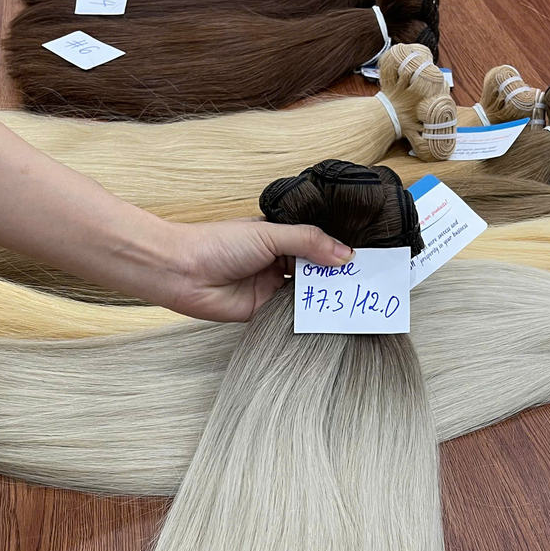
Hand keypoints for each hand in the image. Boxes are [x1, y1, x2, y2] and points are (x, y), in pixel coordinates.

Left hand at [162, 218, 354, 321]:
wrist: (183, 273)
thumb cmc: (218, 244)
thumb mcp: (269, 235)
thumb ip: (308, 242)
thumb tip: (345, 254)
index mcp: (278, 237)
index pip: (316, 244)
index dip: (338, 252)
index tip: (364, 259)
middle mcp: (277, 262)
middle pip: (314, 271)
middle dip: (336, 277)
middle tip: (365, 282)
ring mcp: (270, 287)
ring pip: (305, 294)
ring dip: (324, 297)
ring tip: (354, 299)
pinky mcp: (263, 311)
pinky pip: (291, 314)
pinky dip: (307, 315)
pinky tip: (327, 315)